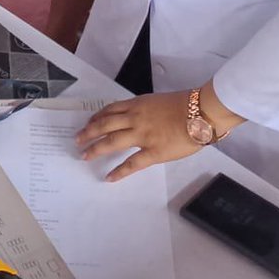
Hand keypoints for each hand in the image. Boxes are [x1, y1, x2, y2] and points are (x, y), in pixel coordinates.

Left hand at [75, 91, 200, 181]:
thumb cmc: (186, 105)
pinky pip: (132, 163)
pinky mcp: (153, 152)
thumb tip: (139, 117)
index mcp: (137, 105)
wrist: (201, 112)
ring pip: (112, 141)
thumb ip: (146, 109)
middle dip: (89, 132)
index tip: (88, 123)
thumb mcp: (159, 101)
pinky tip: (110, 177)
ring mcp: (142, 135)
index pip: (110, 110)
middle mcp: (135, 118)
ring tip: (85, 155)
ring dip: (96, 148)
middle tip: (77, 140)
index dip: (97, 117)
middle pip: (104, 125)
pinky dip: (119, 171)